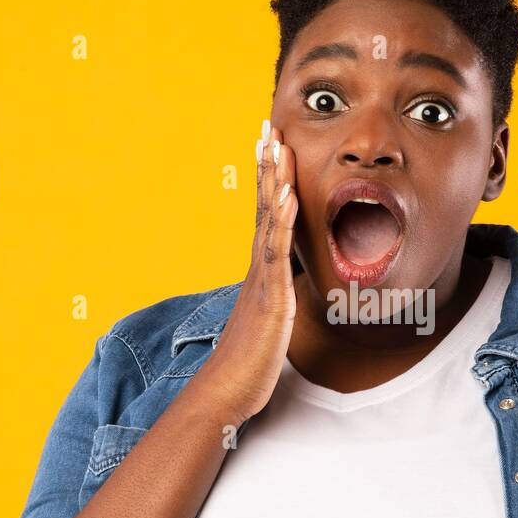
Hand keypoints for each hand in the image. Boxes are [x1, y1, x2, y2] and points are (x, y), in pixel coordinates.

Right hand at [192, 119, 299, 423]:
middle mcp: (258, 267)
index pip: (266, 214)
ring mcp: (262, 279)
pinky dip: (283, 221)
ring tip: (276, 145)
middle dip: (266, 165)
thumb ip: (276, 298)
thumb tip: (286, 287)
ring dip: (273, 180)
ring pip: (268, 220)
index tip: (271, 145)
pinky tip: (290, 195)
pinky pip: (276, 252)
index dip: (269, 179)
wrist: (227, 391)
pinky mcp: (270, 296)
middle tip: (268, 125)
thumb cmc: (248, 362)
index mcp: (260, 270)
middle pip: (263, 205)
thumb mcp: (269, 320)